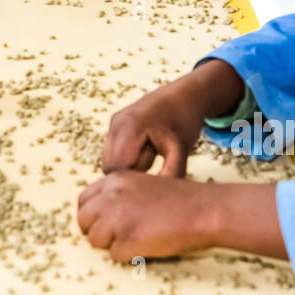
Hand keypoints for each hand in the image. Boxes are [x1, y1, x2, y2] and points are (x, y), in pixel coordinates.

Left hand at [78, 171, 216, 262]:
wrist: (203, 209)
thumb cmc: (179, 199)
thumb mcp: (141, 184)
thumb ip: (118, 195)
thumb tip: (99, 216)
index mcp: (114, 180)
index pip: (83, 200)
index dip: (92, 215)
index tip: (103, 223)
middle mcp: (110, 196)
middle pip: (83, 221)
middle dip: (96, 231)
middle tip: (115, 237)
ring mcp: (117, 218)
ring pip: (95, 240)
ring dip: (112, 244)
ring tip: (136, 239)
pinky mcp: (128, 240)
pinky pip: (115, 256)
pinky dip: (129, 256)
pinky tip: (147, 245)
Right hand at [100, 66, 224, 174]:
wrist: (185, 95)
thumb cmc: (184, 121)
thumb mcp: (180, 150)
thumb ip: (169, 175)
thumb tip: (156, 200)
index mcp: (130, 127)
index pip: (117, 170)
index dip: (132, 182)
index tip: (153, 184)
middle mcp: (116, 123)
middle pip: (109, 167)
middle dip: (129, 175)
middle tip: (155, 168)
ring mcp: (114, 122)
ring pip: (109, 161)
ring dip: (127, 166)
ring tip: (152, 155)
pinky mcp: (115, 124)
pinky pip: (113, 152)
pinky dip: (127, 158)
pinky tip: (148, 151)